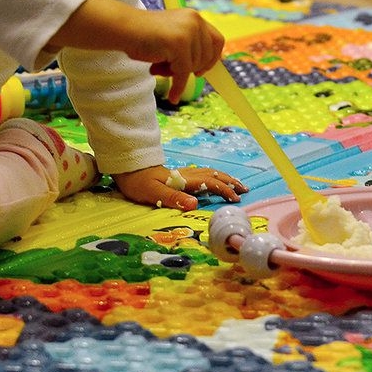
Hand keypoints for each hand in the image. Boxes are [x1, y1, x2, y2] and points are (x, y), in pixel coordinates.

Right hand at [47, 0, 225, 104]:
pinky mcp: (179, 45)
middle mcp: (194, 22)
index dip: (212, 58)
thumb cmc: (143, 35)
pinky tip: (172, 97)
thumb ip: (187, 46)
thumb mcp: (172, 37)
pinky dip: (178, 87)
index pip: (217, 40)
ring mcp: (188, 32)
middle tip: (169, 70)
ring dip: (178, 74)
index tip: (201, 70)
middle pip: (206, 57)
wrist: (124, 28)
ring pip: (194, 66)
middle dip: (191, 68)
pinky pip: (183, 74)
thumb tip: (201, 70)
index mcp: (194, 18)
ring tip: (159, 68)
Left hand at [113, 165, 247, 211]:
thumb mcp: (153, 193)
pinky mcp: (177, 175)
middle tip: (244, 189)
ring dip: (223, 177)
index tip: (236, 199)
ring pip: (208, 172)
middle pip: (213, 175)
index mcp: (183, 180)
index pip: (210, 183)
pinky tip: (213, 180)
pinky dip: (213, 176)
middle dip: (230, 182)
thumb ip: (173, 198)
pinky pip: (202, 174)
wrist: (127, 167)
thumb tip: (194, 204)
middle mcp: (185, 175)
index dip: (224, 190)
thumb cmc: (138, 181)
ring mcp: (182, 174)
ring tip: (235, 184)